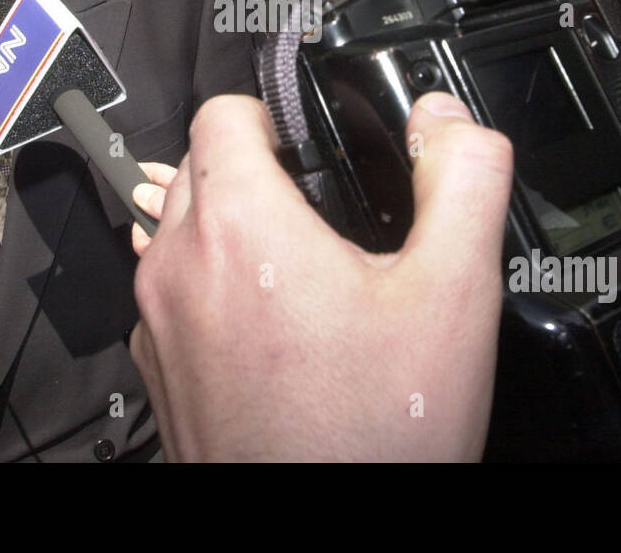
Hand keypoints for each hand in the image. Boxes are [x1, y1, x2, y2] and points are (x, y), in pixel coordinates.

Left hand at [130, 92, 511, 460]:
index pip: (221, 110)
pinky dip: (212, 287)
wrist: (321, 534)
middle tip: (322, 212)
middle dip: (257, 170)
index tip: (309, 139)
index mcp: (239, 224)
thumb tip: (448, 120)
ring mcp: (159, 320)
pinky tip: (275, 331)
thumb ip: (461, 182)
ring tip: (303, 271)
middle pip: (198, 165)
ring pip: (179, 228)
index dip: (272, 111)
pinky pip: (173, 290)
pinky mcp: (159, 367)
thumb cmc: (373, 436)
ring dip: (230, 227)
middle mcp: (178, 264)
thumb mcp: (453, 295)